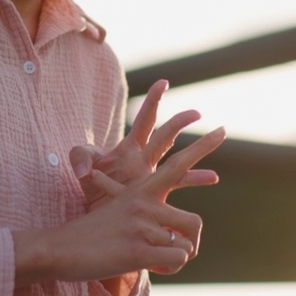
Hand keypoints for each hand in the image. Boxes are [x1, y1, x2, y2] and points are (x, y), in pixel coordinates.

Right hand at [15, 125, 225, 285]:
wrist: (59, 248)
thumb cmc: (89, 232)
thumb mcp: (117, 211)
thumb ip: (145, 213)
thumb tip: (165, 222)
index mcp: (139, 189)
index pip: (177, 164)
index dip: (202, 147)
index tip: (222, 129)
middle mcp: (144, 203)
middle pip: (194, 219)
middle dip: (194, 235)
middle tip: (182, 244)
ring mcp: (141, 226)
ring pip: (187, 244)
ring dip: (177, 256)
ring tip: (157, 260)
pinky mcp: (137, 250)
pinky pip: (177, 259)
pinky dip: (169, 268)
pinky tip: (152, 266)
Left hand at [68, 80, 218, 209]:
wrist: (95, 213)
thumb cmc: (89, 185)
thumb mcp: (82, 165)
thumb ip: (80, 157)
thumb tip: (86, 169)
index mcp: (129, 147)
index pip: (144, 119)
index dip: (153, 100)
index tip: (163, 82)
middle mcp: (145, 159)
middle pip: (166, 135)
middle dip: (180, 122)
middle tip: (196, 113)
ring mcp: (152, 177)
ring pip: (178, 160)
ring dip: (196, 151)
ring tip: (215, 140)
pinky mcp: (154, 196)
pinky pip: (176, 186)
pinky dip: (195, 179)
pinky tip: (211, 176)